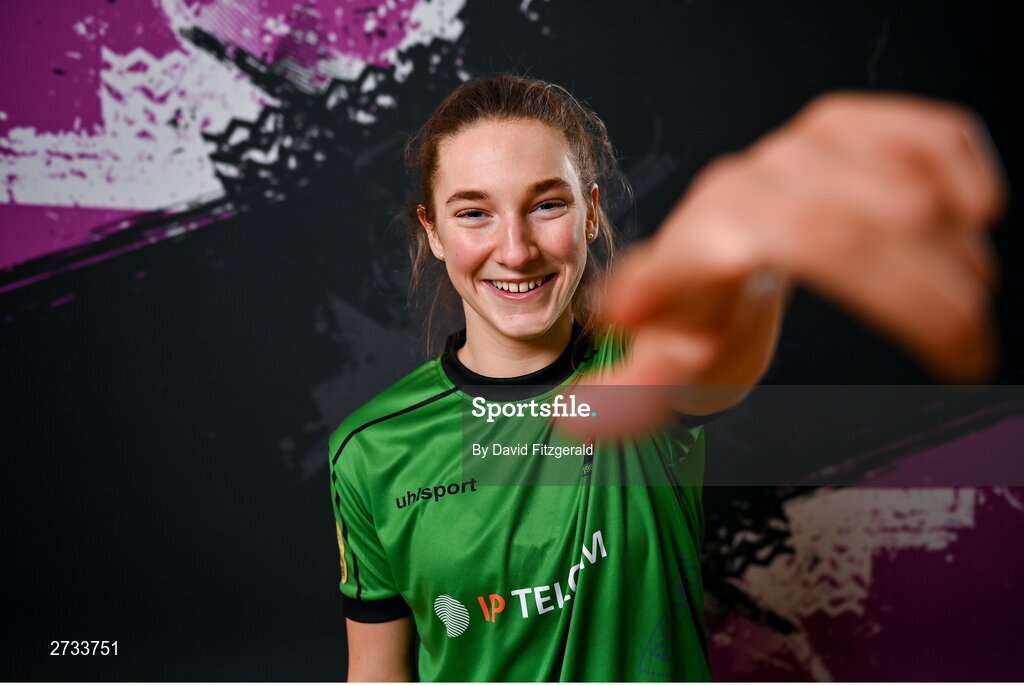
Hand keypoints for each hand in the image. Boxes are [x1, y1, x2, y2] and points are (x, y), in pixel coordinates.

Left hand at [567, 92, 1005, 435]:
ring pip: (896, 182)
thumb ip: (627, 396)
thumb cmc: (700, 314)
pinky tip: (975, 214)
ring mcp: (797, 150)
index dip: (777, 279)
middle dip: (920, 297)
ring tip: (970, 308)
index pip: (740, 255)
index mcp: (702, 241)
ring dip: (949, 253)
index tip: (785, 316)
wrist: (728, 254)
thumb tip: (574, 422)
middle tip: (968, 353)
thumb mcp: (662, 360)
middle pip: (842, 226)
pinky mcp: (847, 128)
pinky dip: (960, 169)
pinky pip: (922, 131)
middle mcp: (748, 185)